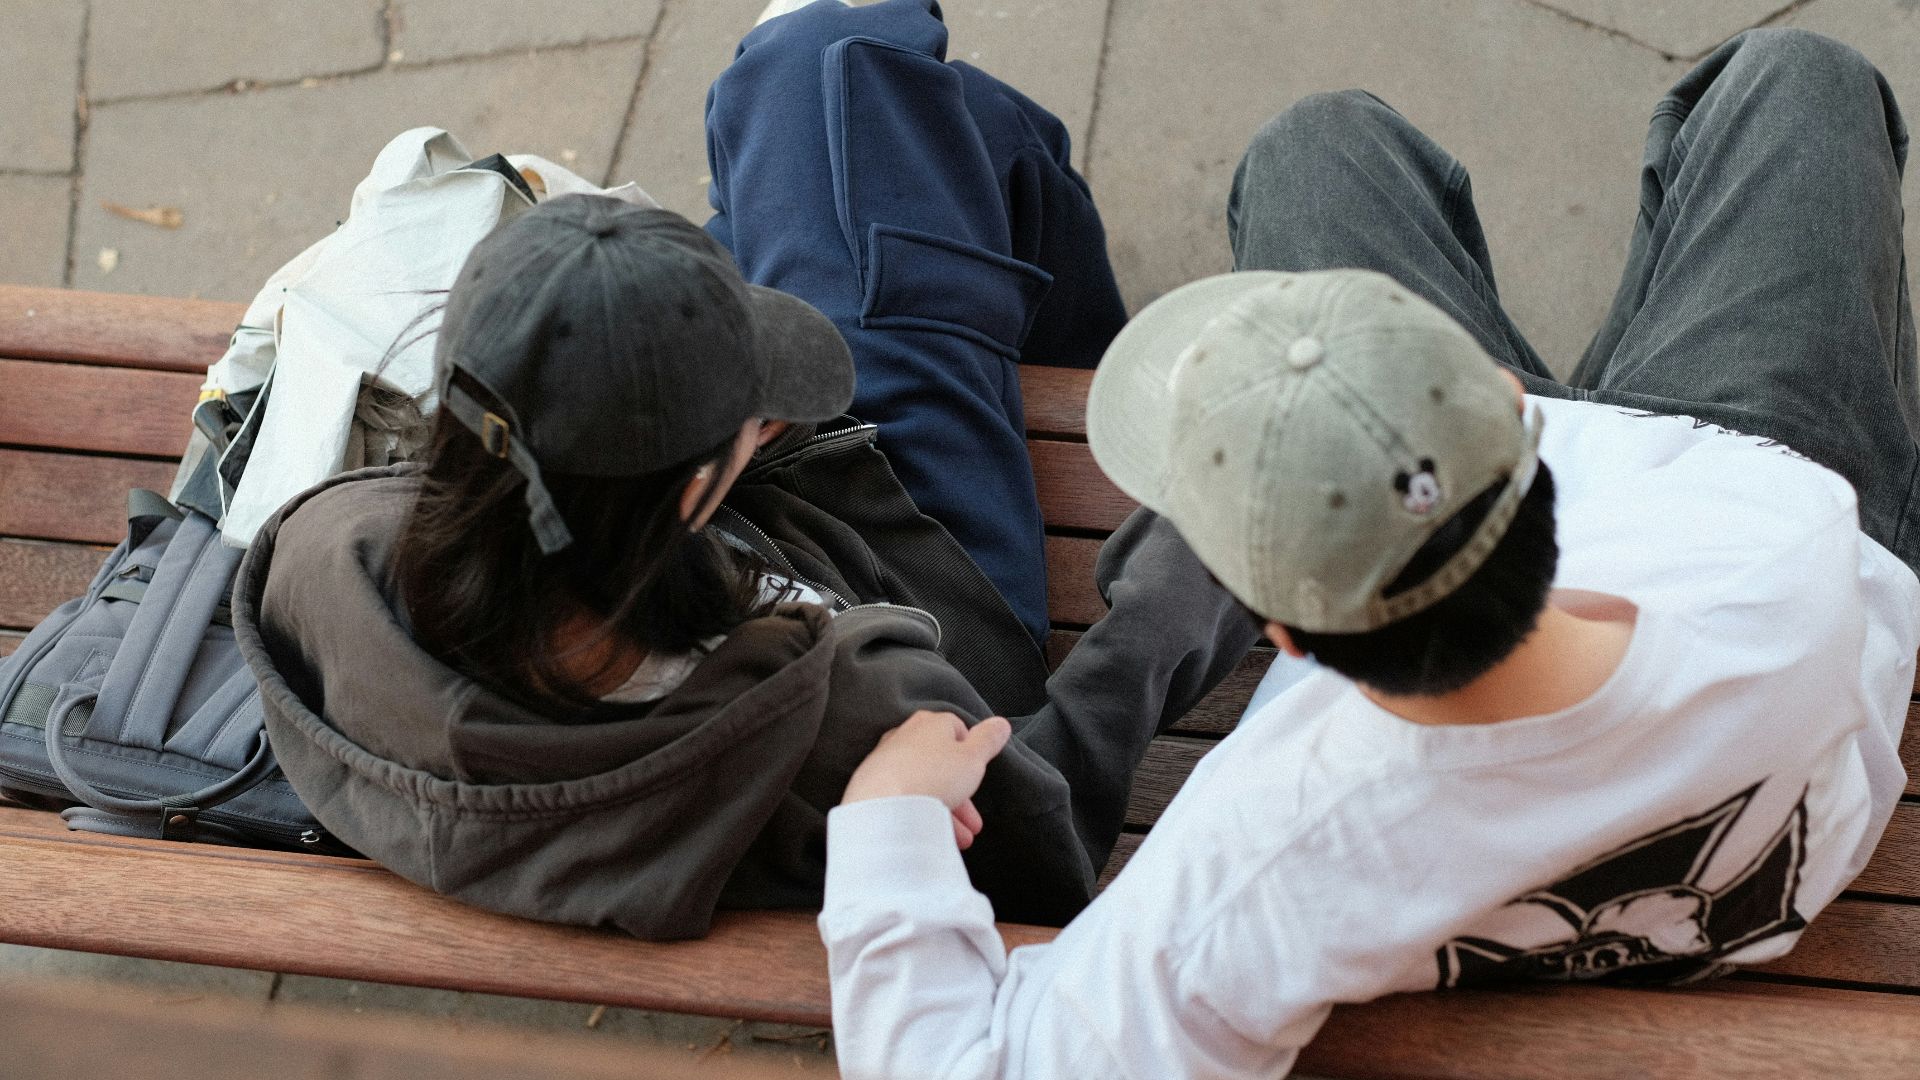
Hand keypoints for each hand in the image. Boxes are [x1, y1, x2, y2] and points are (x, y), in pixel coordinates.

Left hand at [843, 711, 1011, 849]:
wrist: (884, 807)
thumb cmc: (932, 777)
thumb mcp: (973, 758)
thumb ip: (988, 740)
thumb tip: (1000, 724)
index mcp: (930, 723)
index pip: (958, 730)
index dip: (972, 755)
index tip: (978, 776)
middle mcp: (905, 736)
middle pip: (941, 764)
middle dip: (961, 795)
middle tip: (973, 823)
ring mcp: (885, 761)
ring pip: (923, 785)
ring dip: (944, 811)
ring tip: (959, 839)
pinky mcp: (871, 785)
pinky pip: (904, 798)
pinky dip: (920, 814)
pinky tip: (933, 834)